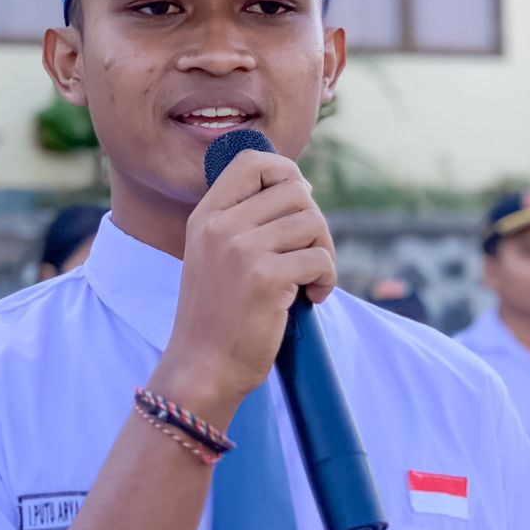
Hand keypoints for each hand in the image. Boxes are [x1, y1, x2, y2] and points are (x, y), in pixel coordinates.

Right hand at [153, 149, 335, 420]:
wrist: (203, 367)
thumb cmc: (218, 315)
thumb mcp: (214, 255)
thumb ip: (244, 220)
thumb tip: (300, 187)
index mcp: (206, 216)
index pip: (252, 162)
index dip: (286, 172)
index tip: (299, 203)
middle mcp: (221, 226)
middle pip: (295, 192)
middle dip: (314, 222)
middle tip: (309, 255)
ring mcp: (242, 250)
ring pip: (313, 223)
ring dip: (323, 252)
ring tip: (310, 280)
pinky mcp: (267, 278)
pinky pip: (320, 259)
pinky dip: (327, 280)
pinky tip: (312, 299)